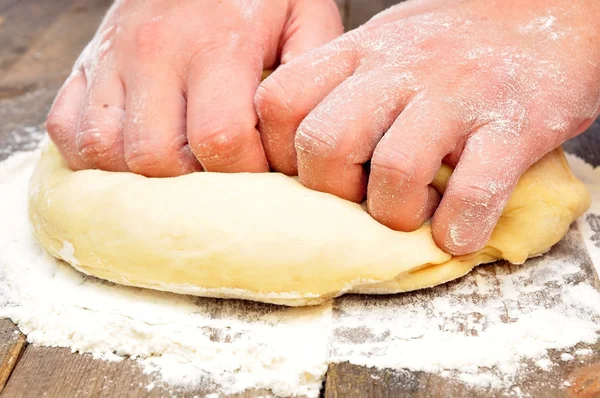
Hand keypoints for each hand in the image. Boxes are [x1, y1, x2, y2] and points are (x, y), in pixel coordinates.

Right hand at [46, 0, 341, 175]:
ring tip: (177, 170)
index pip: (220, 140)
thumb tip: (301, 141)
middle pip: (157, 158)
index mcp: (216, 46)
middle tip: (217, 175)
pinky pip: (67, 131)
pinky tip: (132, 152)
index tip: (259, 169)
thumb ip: (311, 76)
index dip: (243, 172)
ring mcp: (111, 61)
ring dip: (141, 177)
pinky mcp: (84, 68)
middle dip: (193, 184)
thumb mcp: (305, 18)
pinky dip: (94, 156)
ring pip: (104, 151)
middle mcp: (153, 54)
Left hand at [256, 0, 599, 254]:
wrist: (555, 13)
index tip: (307, 176)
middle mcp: (401, 69)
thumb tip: (301, 145)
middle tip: (360, 198)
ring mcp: (458, 95)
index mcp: (360, 52)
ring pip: (394, 169)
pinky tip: (457, 231)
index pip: (278, 102)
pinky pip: (473, 191)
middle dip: (333, 191)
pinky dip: (458, 226)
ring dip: (396, 212)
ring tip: (414, 211)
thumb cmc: (458, 41)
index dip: (278, 154)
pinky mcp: (515, 125)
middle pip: (323, 143)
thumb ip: (342, 83)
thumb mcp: (387, 41)